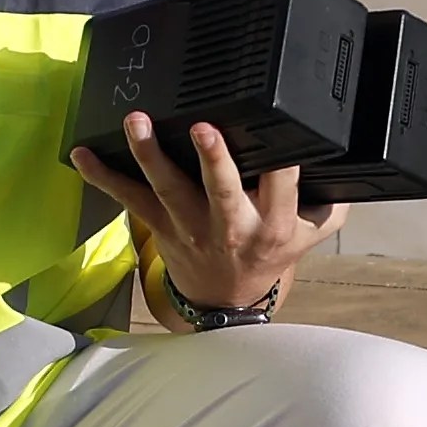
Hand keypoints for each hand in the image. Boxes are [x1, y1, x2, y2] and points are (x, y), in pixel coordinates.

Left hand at [72, 107, 340, 327]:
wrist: (227, 303)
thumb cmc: (268, 258)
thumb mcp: (310, 237)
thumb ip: (327, 202)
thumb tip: (343, 160)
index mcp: (271, 225)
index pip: (281, 186)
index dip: (282, 161)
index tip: (281, 131)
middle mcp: (229, 227)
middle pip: (222, 191)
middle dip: (214, 160)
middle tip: (205, 130)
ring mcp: (189, 227)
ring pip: (168, 189)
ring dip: (151, 154)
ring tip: (138, 123)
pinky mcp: (159, 227)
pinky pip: (128, 199)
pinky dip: (103, 176)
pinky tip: (83, 153)